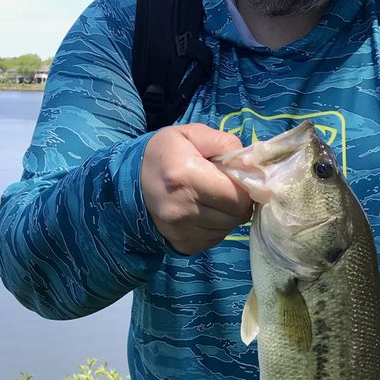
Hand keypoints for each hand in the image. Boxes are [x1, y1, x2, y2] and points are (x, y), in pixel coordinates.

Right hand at [141, 124, 253, 254]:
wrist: (129, 184)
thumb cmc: (164, 154)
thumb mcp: (190, 134)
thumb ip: (223, 142)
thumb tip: (250, 163)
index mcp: (185, 176)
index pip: (238, 196)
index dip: (245, 186)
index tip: (238, 177)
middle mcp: (183, 209)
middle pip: (237, 215)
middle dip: (240, 200)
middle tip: (228, 187)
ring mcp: (182, 231)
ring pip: (229, 228)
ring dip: (229, 214)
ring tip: (214, 198)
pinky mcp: (184, 245)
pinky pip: (216, 238)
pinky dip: (217, 225)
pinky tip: (204, 211)